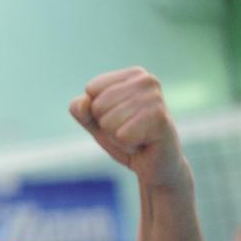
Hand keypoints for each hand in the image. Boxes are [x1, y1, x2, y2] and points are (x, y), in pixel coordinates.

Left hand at [70, 67, 185, 187]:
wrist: (155, 165)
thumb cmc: (125, 139)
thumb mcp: (96, 122)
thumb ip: (81, 110)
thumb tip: (84, 102)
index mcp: (133, 75)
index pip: (91, 89)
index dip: (97, 111)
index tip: (119, 118)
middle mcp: (147, 80)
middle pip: (98, 106)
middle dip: (107, 126)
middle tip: (128, 130)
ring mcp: (155, 98)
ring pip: (108, 122)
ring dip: (117, 137)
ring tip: (136, 136)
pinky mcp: (159, 119)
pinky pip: (120, 136)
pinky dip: (127, 146)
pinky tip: (143, 143)